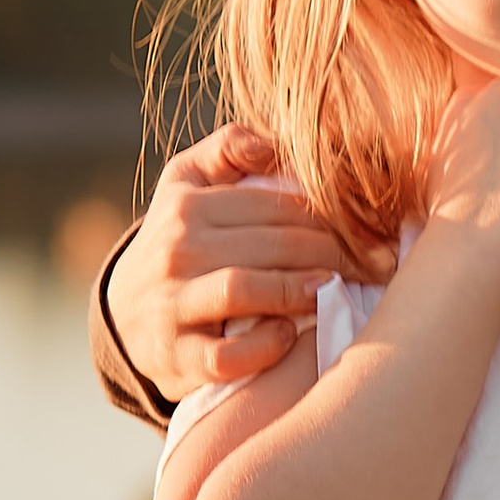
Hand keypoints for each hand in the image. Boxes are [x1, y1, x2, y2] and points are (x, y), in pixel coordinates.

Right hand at [101, 125, 394, 398]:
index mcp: (189, 205)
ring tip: (332, 289)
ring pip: (243, 289)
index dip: (333, 217)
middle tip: (376, 267)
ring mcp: (174, 305)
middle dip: (333, 254)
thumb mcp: (186, 184)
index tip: (374, 232)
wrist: (124, 314)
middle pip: (270, 245)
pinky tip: (288, 334)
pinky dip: (263, 347)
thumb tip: (274, 142)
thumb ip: (228, 149)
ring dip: (297, 289)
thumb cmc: (177, 243)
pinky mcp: (178, 357)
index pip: (277, 205)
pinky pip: (225, 355)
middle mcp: (178, 250)